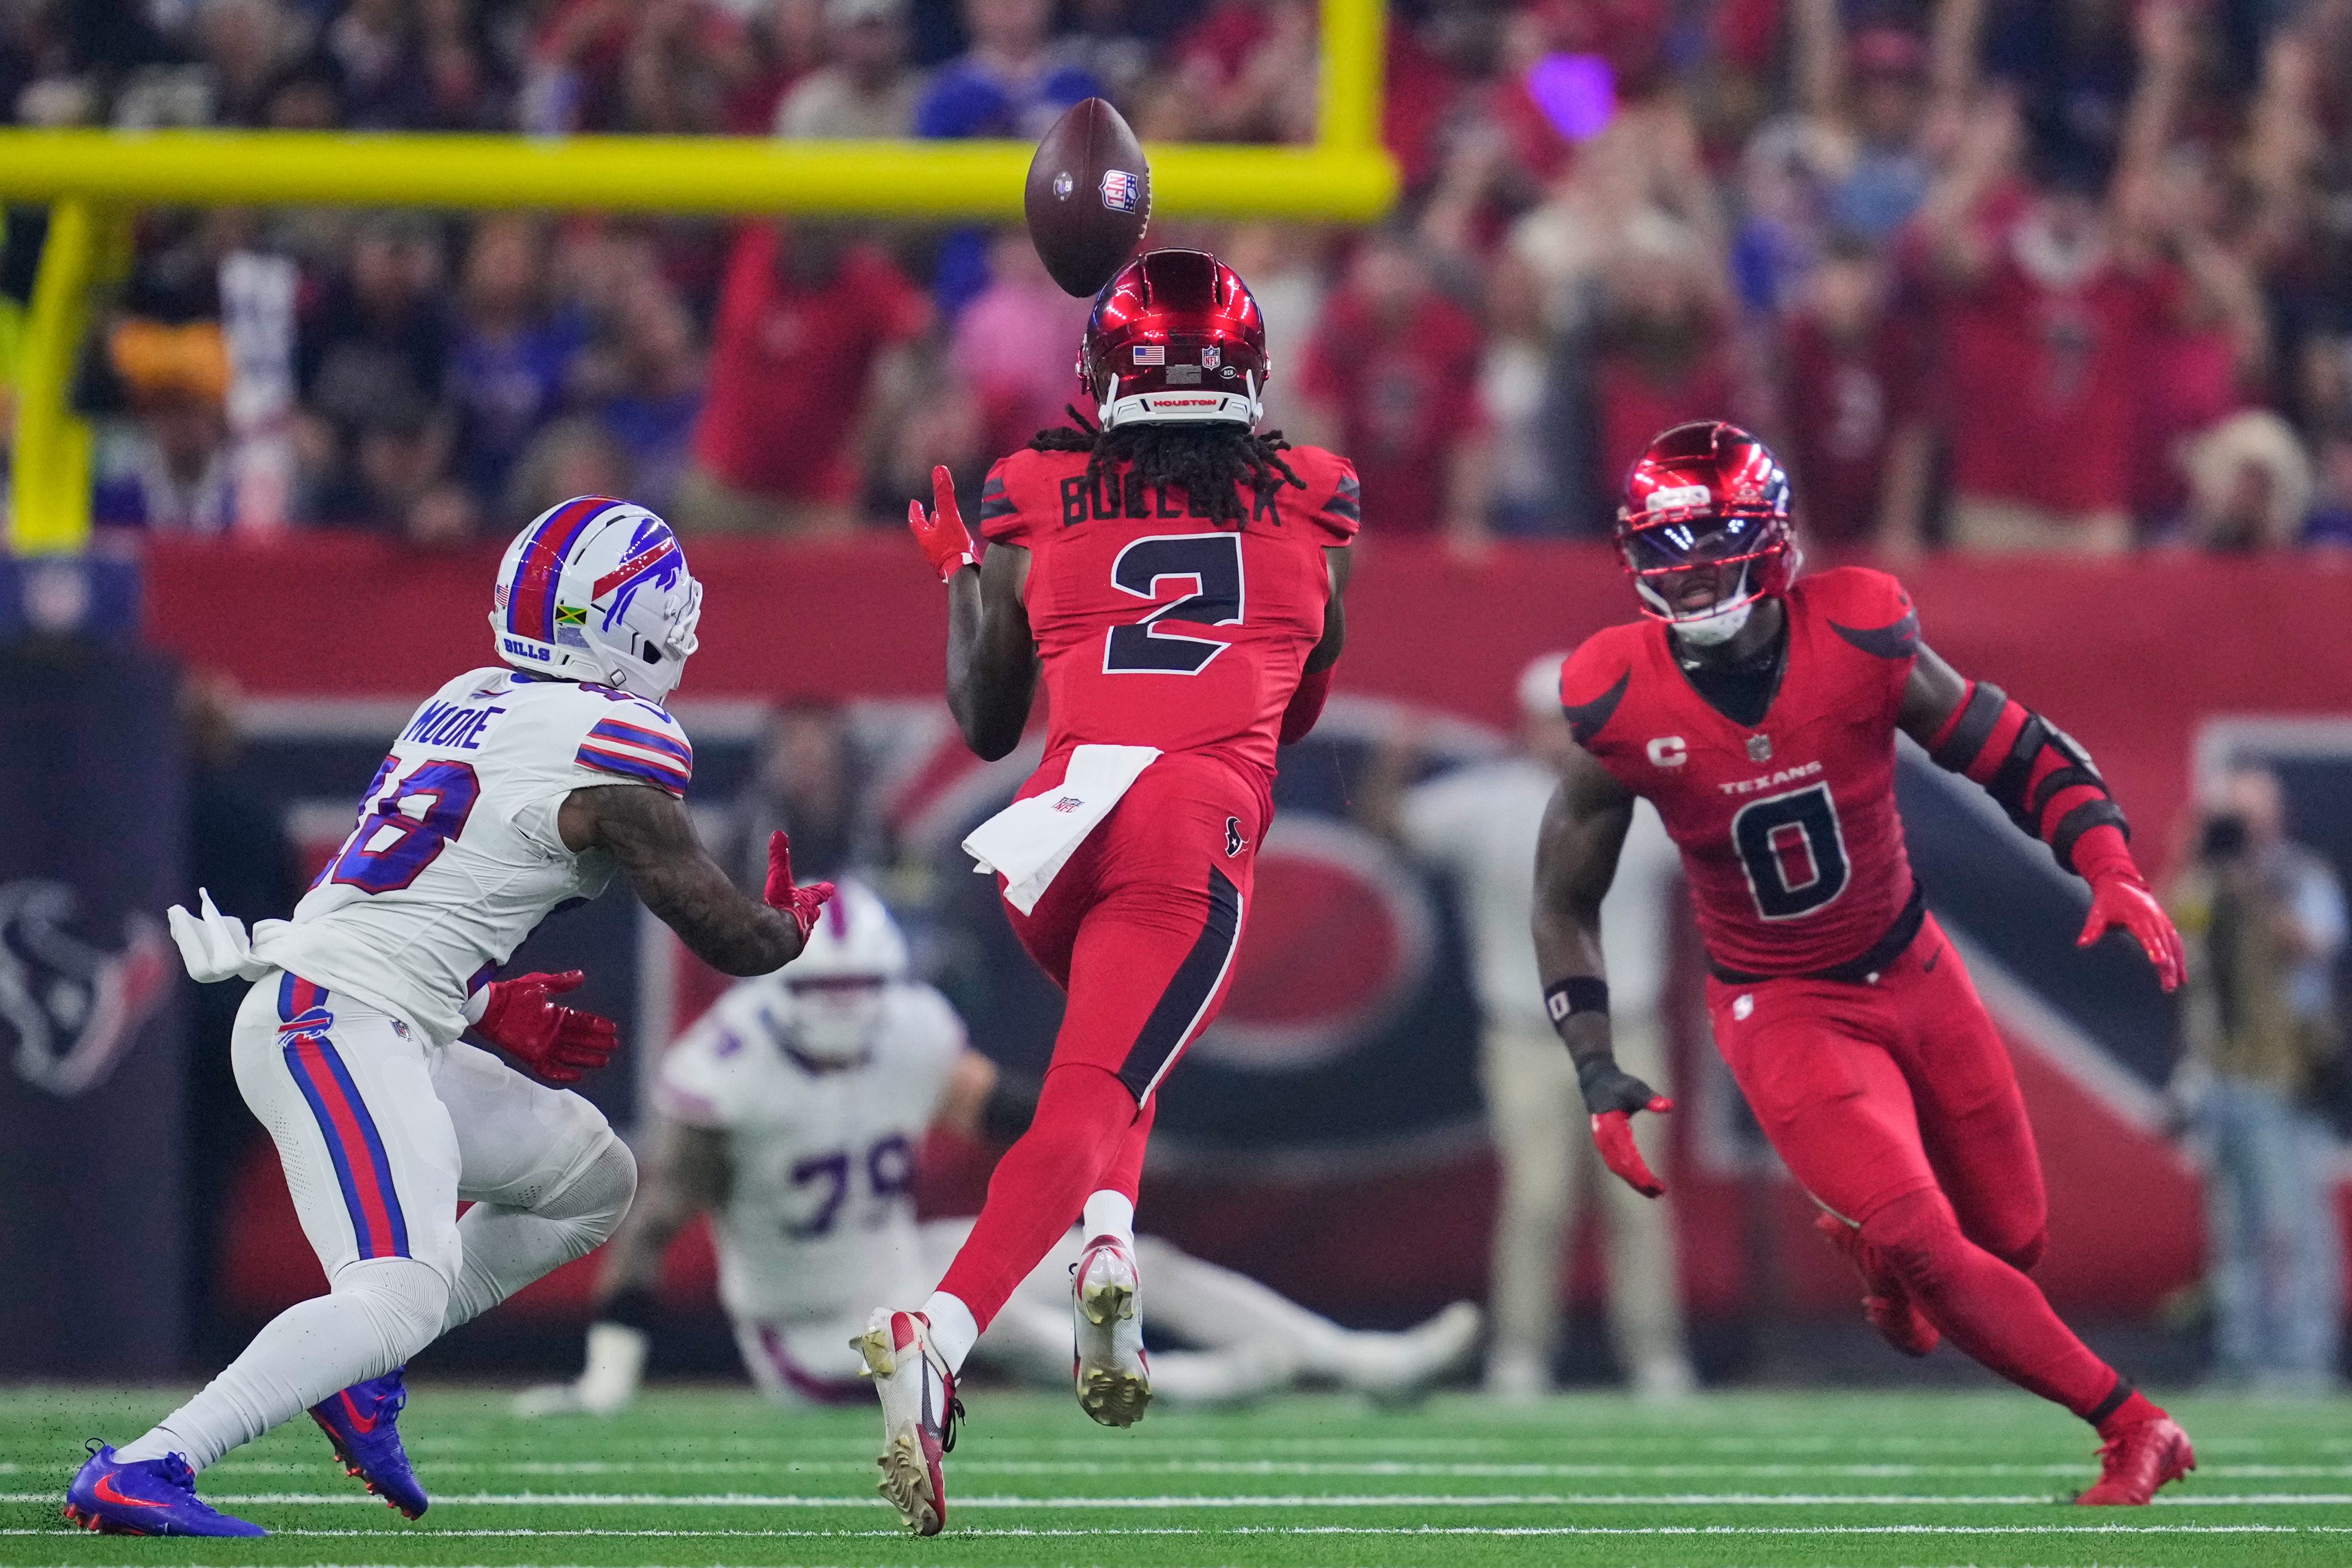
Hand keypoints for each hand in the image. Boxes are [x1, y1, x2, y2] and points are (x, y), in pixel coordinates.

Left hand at [477, 971, 618, 1085]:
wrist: (489, 1007)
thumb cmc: (512, 993)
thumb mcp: (540, 984)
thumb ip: (561, 982)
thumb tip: (581, 975)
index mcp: (557, 1015)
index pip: (582, 1021)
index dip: (597, 1025)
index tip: (613, 1028)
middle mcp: (553, 1032)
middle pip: (581, 1040)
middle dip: (597, 1043)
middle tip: (613, 1046)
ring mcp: (543, 1045)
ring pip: (570, 1055)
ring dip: (586, 1058)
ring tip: (603, 1061)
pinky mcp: (531, 1056)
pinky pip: (549, 1069)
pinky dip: (562, 1074)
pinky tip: (576, 1076)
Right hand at [764, 830, 835, 941]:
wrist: (774, 941)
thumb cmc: (780, 907)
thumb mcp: (778, 879)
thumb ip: (778, 857)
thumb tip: (778, 833)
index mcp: (806, 905)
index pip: (816, 894)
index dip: (821, 890)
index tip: (830, 888)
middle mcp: (804, 924)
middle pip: (811, 916)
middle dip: (811, 913)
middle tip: (815, 912)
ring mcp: (795, 940)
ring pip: (797, 933)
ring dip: (795, 930)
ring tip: (791, 930)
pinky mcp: (782, 954)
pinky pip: (782, 946)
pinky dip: (779, 943)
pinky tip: (774, 946)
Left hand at [907, 464, 975, 581]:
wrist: (963, 576)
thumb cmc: (953, 548)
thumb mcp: (949, 517)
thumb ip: (944, 495)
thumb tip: (939, 470)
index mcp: (925, 537)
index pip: (915, 521)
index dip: (915, 511)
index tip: (914, 503)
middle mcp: (930, 549)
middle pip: (926, 531)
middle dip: (928, 521)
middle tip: (929, 512)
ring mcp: (940, 559)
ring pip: (937, 541)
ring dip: (940, 531)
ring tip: (945, 524)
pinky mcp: (952, 565)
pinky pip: (948, 550)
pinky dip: (950, 542)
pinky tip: (959, 542)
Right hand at [1577, 1060, 1673, 1197]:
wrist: (1596, 1081)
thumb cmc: (1618, 1085)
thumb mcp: (1635, 1089)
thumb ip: (1651, 1099)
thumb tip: (1669, 1105)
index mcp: (1612, 1128)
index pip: (1627, 1157)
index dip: (1642, 1174)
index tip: (1656, 1185)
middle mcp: (1605, 1139)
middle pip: (1622, 1167)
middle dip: (1640, 1182)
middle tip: (1659, 1192)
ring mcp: (1603, 1143)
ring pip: (1618, 1168)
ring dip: (1634, 1181)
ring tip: (1653, 1192)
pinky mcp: (1605, 1144)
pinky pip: (1616, 1163)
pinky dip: (1628, 1174)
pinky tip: (1641, 1179)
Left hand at [2078, 875, 2185, 992]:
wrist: (2121, 883)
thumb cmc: (2107, 901)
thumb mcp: (2098, 912)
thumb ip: (2092, 929)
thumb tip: (2081, 943)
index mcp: (2139, 915)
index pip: (2148, 935)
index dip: (2154, 948)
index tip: (2159, 963)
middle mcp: (2154, 918)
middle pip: (2164, 944)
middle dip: (2168, 965)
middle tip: (2168, 986)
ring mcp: (2163, 921)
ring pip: (2174, 945)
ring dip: (2177, 965)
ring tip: (2175, 985)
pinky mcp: (2166, 924)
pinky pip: (2175, 942)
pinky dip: (2180, 957)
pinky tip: (2181, 976)